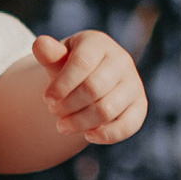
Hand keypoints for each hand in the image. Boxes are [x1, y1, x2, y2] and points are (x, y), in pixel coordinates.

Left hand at [32, 28, 148, 154]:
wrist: (88, 81)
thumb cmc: (69, 69)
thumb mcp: (57, 60)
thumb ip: (48, 55)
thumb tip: (40, 44)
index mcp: (98, 43)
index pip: (82, 63)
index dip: (62, 85)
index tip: (47, 99)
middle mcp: (121, 60)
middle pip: (93, 89)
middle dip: (68, 105)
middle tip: (54, 112)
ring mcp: (133, 83)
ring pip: (106, 110)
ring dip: (80, 123)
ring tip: (62, 126)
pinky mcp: (140, 106)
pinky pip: (126, 126)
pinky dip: (105, 135)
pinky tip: (87, 136)